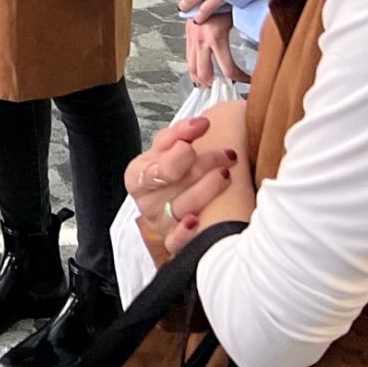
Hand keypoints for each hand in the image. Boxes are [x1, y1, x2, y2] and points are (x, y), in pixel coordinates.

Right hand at [123, 102, 245, 264]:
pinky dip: (183, 233)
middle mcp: (147, 198)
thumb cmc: (179, 177)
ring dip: (203, 190)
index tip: (203, 125)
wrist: (189, 209)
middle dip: (199, 162)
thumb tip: (203, 122)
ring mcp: (160, 221)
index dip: (179, 139)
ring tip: (225, 174)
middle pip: (168, 177)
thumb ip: (181, 135)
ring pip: (178, 206)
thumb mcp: (172, 152)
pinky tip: (197, 221)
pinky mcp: (172, 243)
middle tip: (227, 152)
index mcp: (140, 174)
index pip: (156, 152)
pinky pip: (174, 242)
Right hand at [183, 11, 248, 88]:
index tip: (249, 80)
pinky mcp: (187, 36)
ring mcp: (192, 39)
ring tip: (212, 84)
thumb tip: (266, 41)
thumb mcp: (236, 16)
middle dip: (215, 85)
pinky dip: (194, 69)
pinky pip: (188, 59)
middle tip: (226, 87)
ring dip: (201, 80)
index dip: (240, 79)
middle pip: (204, 74)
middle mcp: (201, 41)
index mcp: (215, 37)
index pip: (229, 69)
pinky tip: (202, 71)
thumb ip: (248, 30)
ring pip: (192, 69)